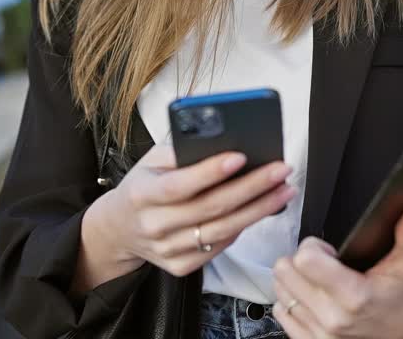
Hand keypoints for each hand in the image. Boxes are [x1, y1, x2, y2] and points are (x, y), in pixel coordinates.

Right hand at [88, 145, 296, 276]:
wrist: (118, 229)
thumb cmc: (143, 185)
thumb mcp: (150, 161)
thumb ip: (180, 150)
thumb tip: (219, 135)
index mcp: (141, 194)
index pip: (179, 185)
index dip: (210, 172)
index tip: (242, 156)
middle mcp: (153, 225)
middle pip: (210, 209)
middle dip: (251, 188)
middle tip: (281, 170)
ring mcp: (167, 250)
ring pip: (221, 231)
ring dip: (258, 210)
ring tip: (284, 189)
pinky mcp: (179, 266)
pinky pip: (219, 248)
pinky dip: (242, 228)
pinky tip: (262, 210)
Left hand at [273, 205, 402, 338]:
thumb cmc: (401, 296)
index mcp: (354, 295)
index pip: (305, 260)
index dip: (312, 246)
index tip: (327, 250)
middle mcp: (333, 317)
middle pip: (285, 272)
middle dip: (300, 260)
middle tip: (322, 264)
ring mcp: (319, 333)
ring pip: (279, 291)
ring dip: (294, 280)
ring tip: (318, 281)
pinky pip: (280, 312)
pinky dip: (291, 301)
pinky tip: (312, 298)